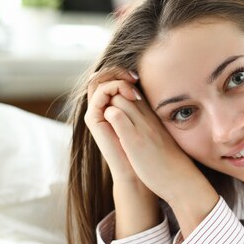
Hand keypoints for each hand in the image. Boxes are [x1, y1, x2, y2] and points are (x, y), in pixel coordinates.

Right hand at [84, 68, 140, 182]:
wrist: (137, 172)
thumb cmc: (146, 150)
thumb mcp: (148, 121)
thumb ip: (144, 103)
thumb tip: (149, 84)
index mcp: (115, 106)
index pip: (112, 78)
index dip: (124, 72)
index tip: (140, 76)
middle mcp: (103, 107)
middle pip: (103, 77)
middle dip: (118, 71)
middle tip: (135, 76)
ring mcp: (97, 113)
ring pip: (98, 82)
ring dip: (115, 78)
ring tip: (132, 85)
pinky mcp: (94, 120)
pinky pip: (98, 95)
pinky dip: (110, 88)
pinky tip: (128, 94)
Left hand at [101, 85, 206, 204]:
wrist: (181, 181)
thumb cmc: (171, 164)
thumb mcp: (162, 139)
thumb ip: (152, 128)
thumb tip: (141, 128)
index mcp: (155, 117)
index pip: (133, 92)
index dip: (121, 97)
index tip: (117, 111)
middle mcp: (148, 117)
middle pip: (124, 91)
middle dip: (111, 98)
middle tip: (108, 117)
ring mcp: (141, 127)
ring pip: (118, 99)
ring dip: (108, 106)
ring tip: (108, 125)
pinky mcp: (134, 139)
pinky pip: (115, 115)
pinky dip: (108, 116)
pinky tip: (107, 130)